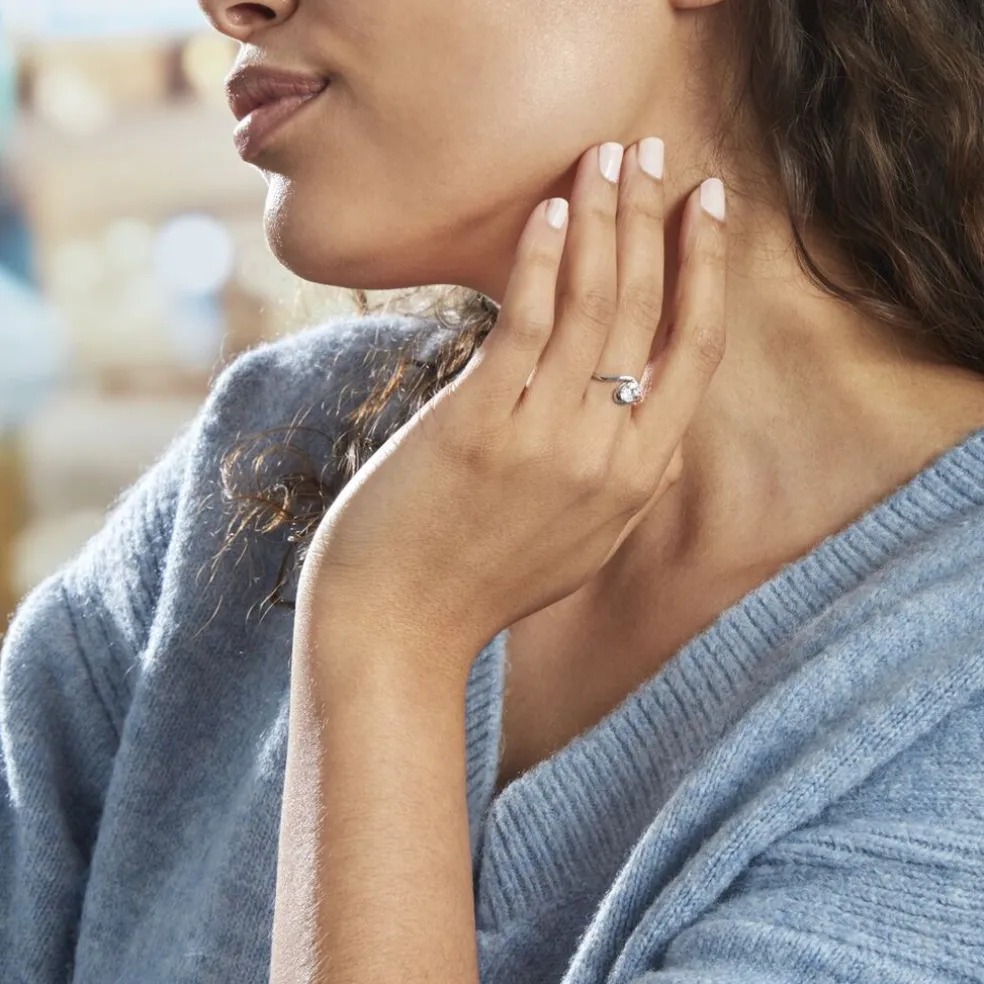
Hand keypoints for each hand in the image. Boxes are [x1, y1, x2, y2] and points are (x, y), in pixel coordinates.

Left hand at [296, 138, 727, 689]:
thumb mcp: (578, 541)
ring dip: (604, 219)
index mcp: (638, 479)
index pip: (695, 352)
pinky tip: (550, 211)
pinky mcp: (481, 429)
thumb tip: (632, 414)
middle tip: (655, 152)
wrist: (400, 633)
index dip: (707, 270)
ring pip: (595, 307)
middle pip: (649, 312)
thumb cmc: (477, 583)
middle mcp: (609, 456)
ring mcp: (547, 442)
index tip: (708, 209)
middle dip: (656, 220)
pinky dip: (540, 262)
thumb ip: (616, 477)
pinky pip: (524, 326)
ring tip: (607, 155)